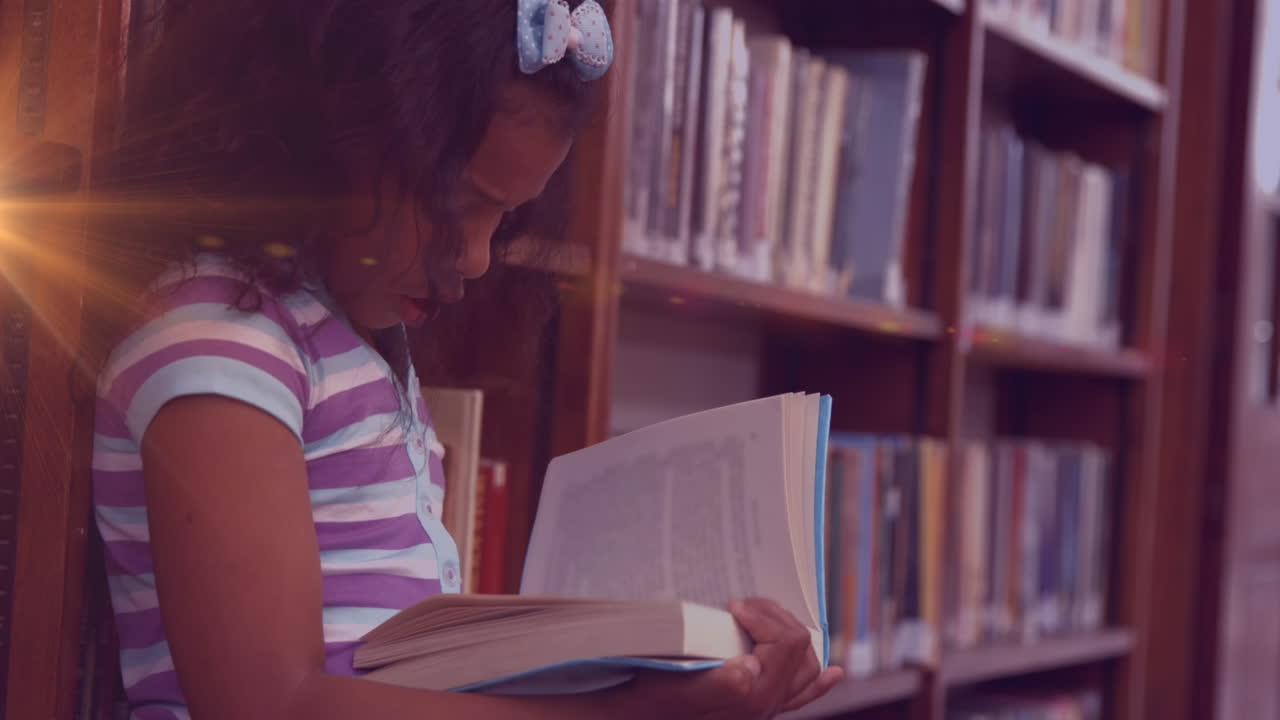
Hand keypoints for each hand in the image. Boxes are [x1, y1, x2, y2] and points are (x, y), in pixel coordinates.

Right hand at [614, 598, 843, 718]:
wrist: (639, 714)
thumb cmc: (654, 694)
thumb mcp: (678, 683)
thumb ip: (721, 680)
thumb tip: (752, 667)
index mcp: (754, 694)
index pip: (788, 641)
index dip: (764, 615)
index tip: (732, 605)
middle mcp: (768, 703)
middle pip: (801, 648)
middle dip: (777, 618)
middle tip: (742, 607)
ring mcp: (765, 706)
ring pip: (806, 666)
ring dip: (792, 636)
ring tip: (765, 618)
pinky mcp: (757, 707)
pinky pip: (801, 697)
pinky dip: (819, 683)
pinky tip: (834, 674)